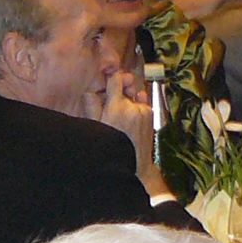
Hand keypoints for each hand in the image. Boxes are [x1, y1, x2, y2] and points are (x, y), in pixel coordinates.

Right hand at [96, 70, 164, 184]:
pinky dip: (136, 109)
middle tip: (111, 104)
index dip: (113, 76)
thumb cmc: (110, 148)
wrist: (133, 166)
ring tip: (120, 117)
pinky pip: (142, 106)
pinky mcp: (150, 117)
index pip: (117, 80)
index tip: (110, 76)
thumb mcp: (94, 127)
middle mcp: (133, 107)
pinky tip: (130, 121)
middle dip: (118, 94)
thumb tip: (91, 91)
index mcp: (117, 107)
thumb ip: (91, 106)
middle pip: (125, 90)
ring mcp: (144, 112)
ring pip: (134, 98)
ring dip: (128, 102)